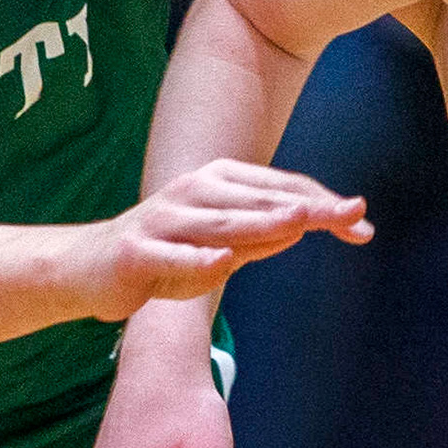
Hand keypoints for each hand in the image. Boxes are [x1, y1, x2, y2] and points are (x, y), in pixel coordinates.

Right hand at [76, 159, 371, 324]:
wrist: (87, 266)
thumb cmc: (163, 254)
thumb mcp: (219, 245)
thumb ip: (263, 237)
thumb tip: (310, 225)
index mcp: (216, 182)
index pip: (279, 188)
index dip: (321, 202)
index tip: (361, 216)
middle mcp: (193, 192)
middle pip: (259, 201)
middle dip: (309, 207)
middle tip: (352, 212)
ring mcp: (164, 220)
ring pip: (222, 223)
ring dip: (263, 222)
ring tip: (300, 220)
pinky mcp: (138, 251)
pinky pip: (173, 256)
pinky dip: (198, 258)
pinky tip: (223, 259)